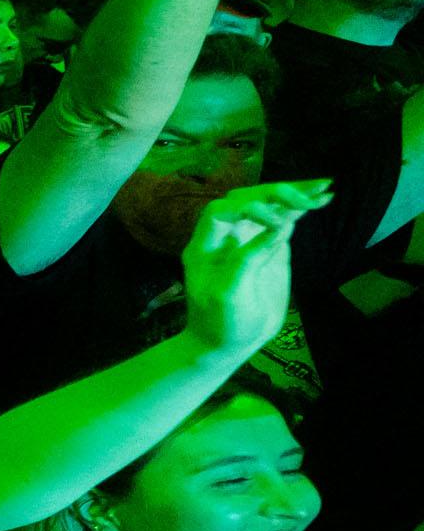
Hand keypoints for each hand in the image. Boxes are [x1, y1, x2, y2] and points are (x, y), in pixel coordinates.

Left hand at [178, 179, 323, 361]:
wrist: (230, 343)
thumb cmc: (221, 322)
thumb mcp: (229, 295)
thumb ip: (248, 259)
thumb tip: (277, 227)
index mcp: (206, 246)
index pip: (222, 210)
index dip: (249, 208)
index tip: (276, 222)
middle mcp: (226, 236)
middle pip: (247, 199)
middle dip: (276, 194)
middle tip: (308, 199)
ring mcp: (249, 239)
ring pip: (268, 206)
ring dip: (294, 195)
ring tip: (324, 188)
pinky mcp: (270, 248)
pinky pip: (284, 221)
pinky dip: (301, 209)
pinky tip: (322, 199)